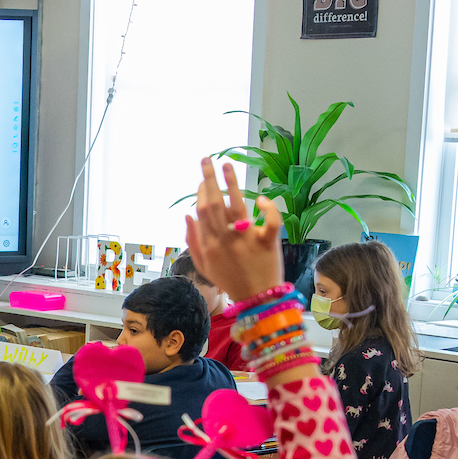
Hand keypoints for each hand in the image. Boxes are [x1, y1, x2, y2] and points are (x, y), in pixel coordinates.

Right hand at [182, 157, 284, 303]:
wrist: (257, 299)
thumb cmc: (230, 280)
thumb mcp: (204, 265)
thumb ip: (193, 241)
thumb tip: (187, 216)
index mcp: (209, 245)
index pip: (201, 211)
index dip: (201, 192)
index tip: (202, 179)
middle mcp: (225, 240)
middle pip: (214, 204)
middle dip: (209, 179)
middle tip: (206, 159)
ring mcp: (247, 241)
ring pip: (237, 207)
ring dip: (231, 183)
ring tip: (226, 164)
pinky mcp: (268, 243)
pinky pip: (270, 223)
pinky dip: (269, 210)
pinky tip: (261, 198)